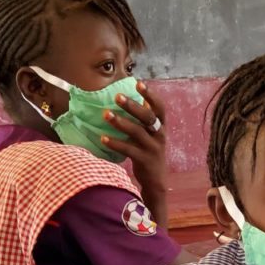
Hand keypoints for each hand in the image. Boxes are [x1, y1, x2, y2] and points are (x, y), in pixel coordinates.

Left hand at [100, 81, 168, 226]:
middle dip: (132, 106)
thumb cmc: (150, 152)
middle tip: (117, 96)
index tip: (139, 83)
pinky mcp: (145, 160)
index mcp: (161, 126)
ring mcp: (153, 148)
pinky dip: (116, 143)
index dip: (150, 95)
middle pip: (147, 117)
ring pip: (137, 132)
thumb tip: (141, 97)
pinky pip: (129, 150)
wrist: (156, 181)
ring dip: (120, 122)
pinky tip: (103, 138)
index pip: (159, 107)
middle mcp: (160, 135)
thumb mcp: (152, 134)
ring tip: (106, 114)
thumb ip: (147, 117)